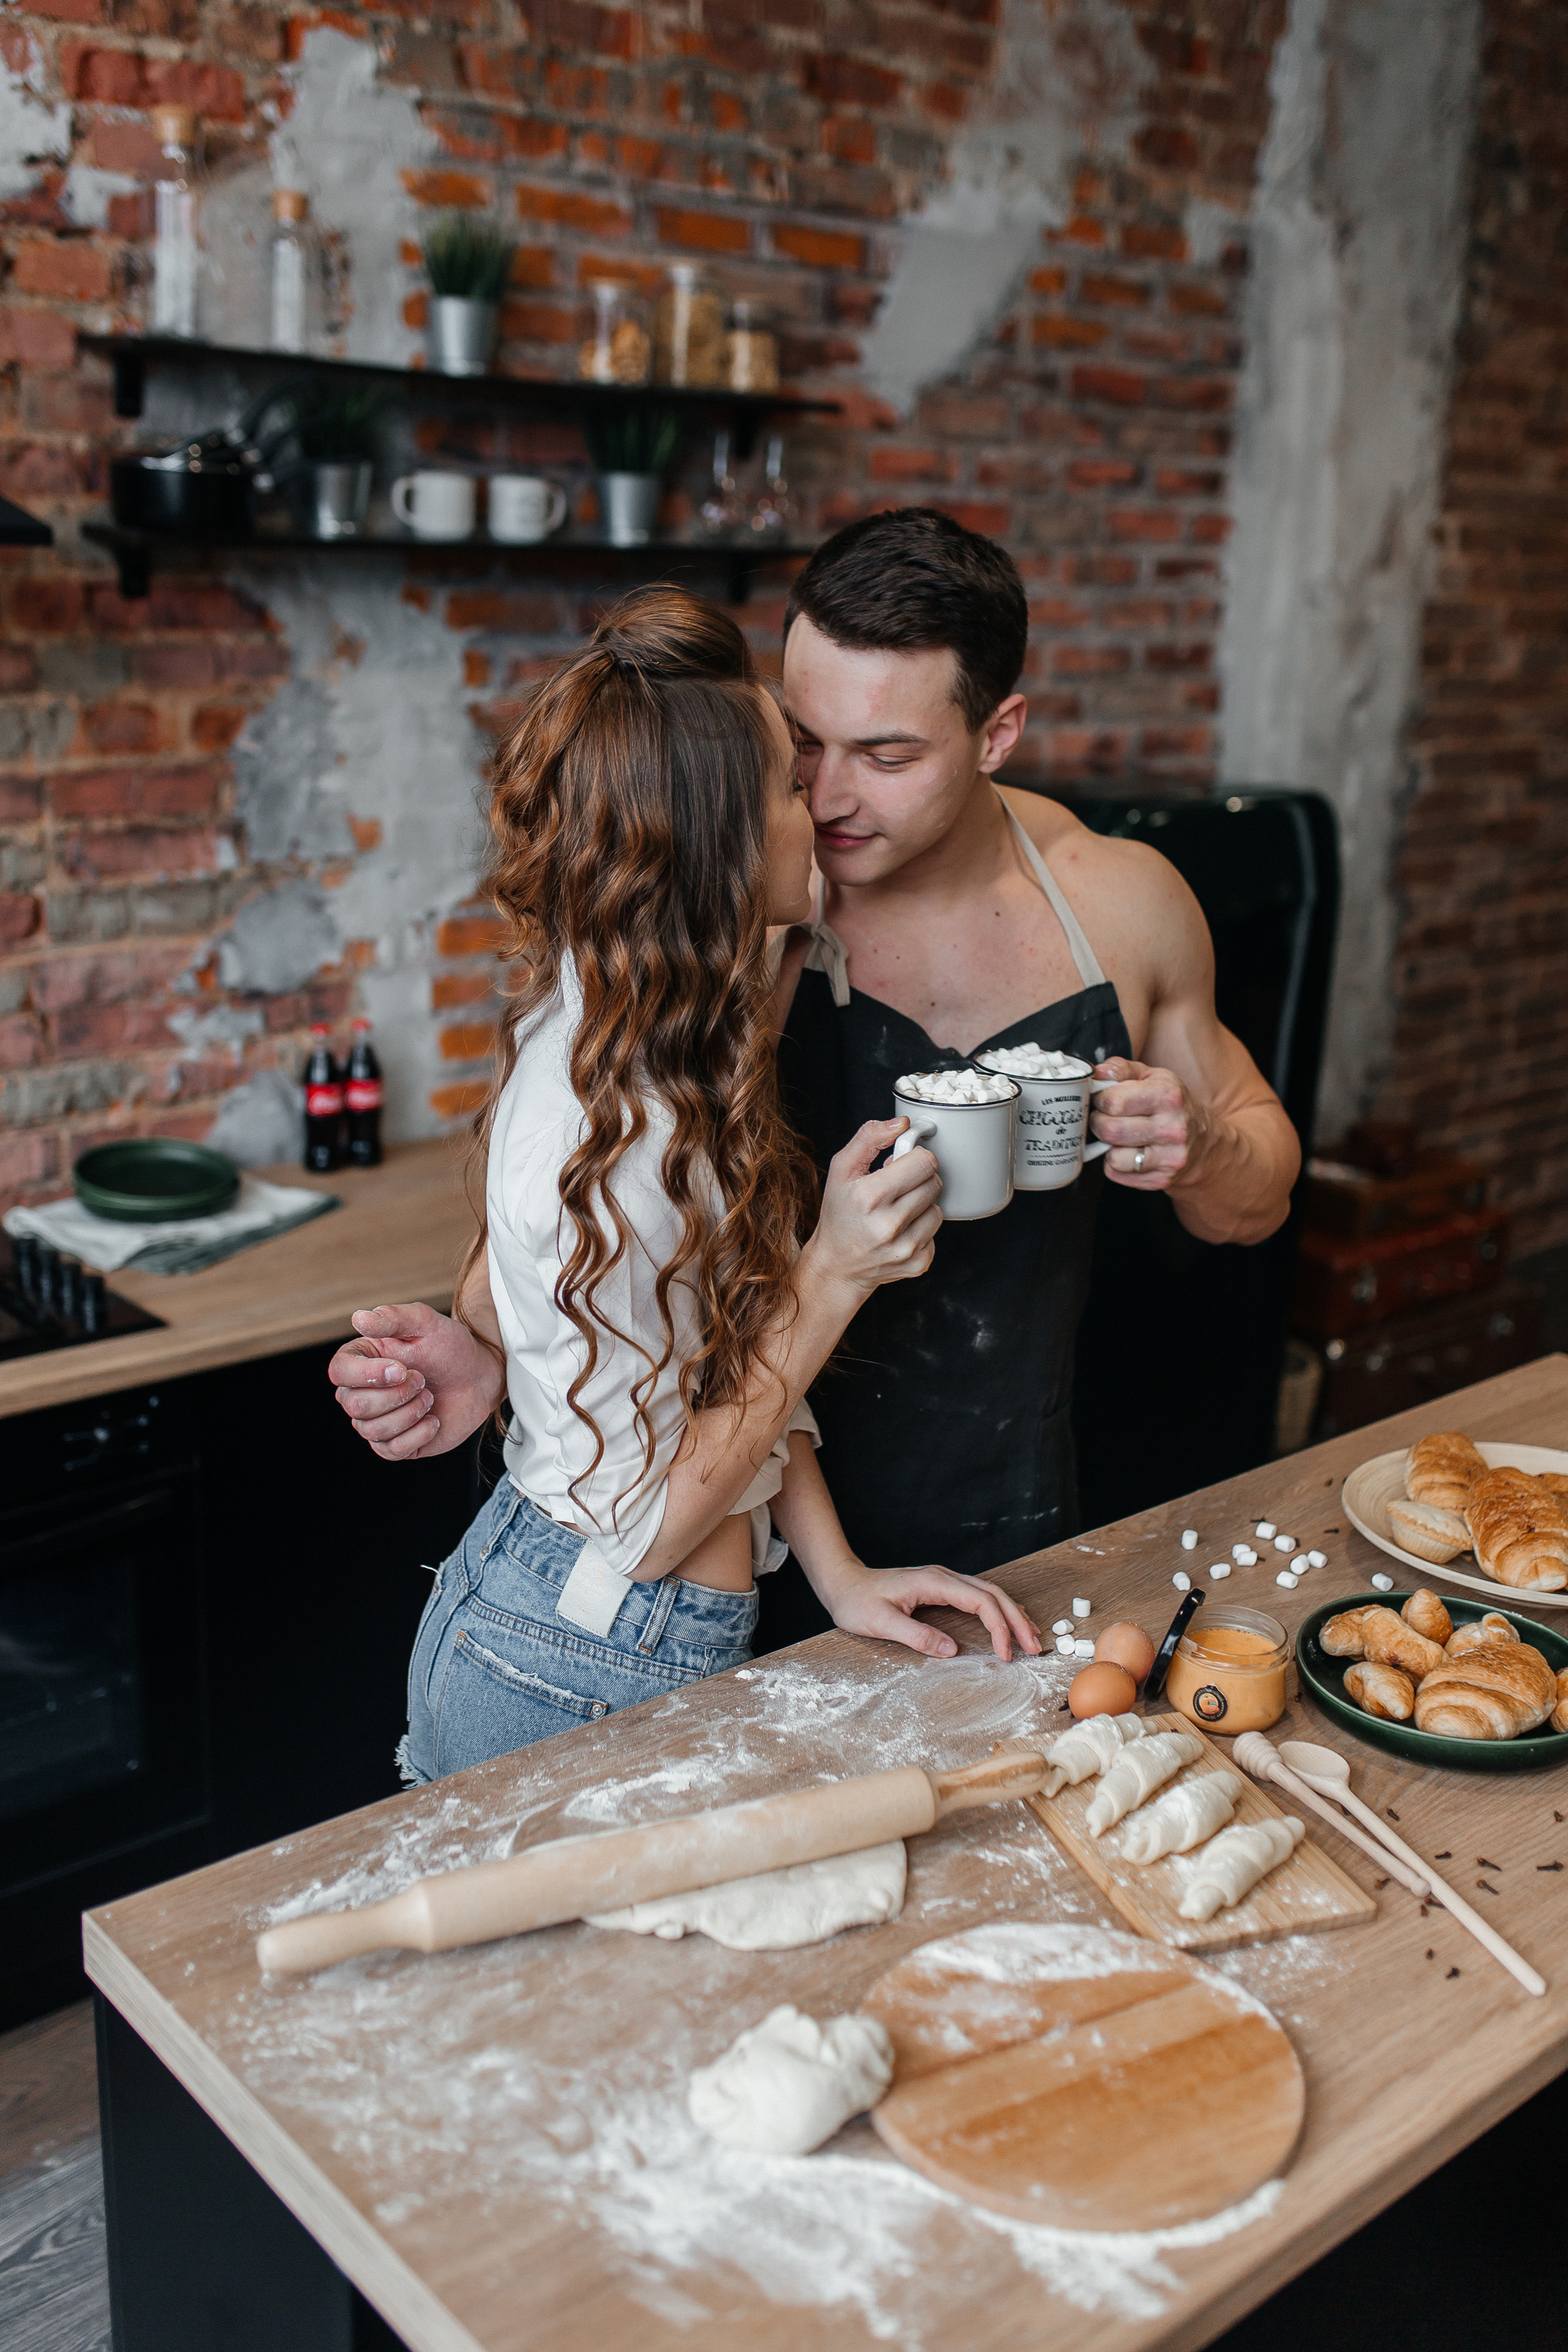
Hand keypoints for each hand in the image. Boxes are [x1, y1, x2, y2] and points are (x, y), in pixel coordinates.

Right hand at [328, 1301, 503, 1461]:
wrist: (477, 1377)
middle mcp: (359, 1392)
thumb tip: (358, 1318)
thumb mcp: (424, 1322)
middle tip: (423, 1380)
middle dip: (397, 1394)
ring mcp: (374, 1421)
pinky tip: (433, 1419)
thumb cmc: (448, 1346)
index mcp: (359, 1359)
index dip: (368, 1374)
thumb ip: (392, 1318)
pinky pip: (392, 1450)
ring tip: (429, 1397)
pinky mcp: (393, 1445)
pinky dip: (419, 1434)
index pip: (339, 1372)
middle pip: (356, 1405)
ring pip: (373, 1430)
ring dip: (411, 1412)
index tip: (403, 1369)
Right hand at [805, 1118, 942, 1299]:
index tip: (903, 1163)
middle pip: (934, 1182)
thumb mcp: (841, 1170)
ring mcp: (906, 1248)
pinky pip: (936, 1233)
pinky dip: (921, 1229)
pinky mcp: (919, 1263)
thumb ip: (869, 1138)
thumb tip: (901, 1124)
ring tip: (897, 1211)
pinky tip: (900, 1232)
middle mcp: (889, 1225)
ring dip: (921, 1206)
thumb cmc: (839, 1215)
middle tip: (897, 1188)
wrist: (837, 1266)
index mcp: (870, 1196)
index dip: (915, 1157)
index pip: (924, 1162)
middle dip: (918, 1180)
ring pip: (938, 1209)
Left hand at [826, 1561, 1041, 1661]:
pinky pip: (978, 1596)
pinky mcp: (941, 1587)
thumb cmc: (857, 1602)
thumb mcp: (881, 1623)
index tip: (1004, 1655)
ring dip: (1011, 1614)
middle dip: (1017, 1621)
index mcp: (934, 1582)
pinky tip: (1007, 1622)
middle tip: (1034, 1648)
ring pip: (989, 1593)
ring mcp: (944, 1580)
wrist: (842, 1582)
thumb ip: (916, 1635)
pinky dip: (998, 1610)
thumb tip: (952, 1650)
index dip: (999, 1628)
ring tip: (1030, 1637)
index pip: (980, 1602)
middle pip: (993, 1595)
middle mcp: (944, 1577)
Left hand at [1089, 1058, 1210, 1190]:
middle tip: (1105, 1119)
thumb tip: (1097, 1074)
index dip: (1100, 1100)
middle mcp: (1172, 1128)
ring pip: (1113, 1158)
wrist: (1207, 1144)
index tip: (1103, 1100)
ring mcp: (1169, 1158)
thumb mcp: (1155, 1077)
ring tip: (1120, 1138)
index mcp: (1169, 1096)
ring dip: (1108, 1147)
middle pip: (1110, 1130)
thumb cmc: (1174, 1106)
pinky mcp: (1162, 1180)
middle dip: (1098, 1123)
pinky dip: (1116, 1165)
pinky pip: (1117, 1174)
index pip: (1114, 1102)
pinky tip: (1130, 1153)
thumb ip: (1123, 1070)